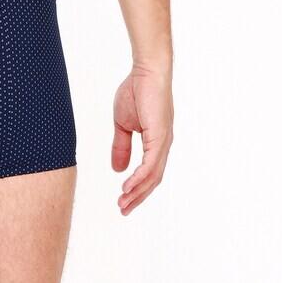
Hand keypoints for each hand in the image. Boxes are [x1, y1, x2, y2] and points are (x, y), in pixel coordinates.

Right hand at [111, 68, 172, 214]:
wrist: (146, 72)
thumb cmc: (136, 92)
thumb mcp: (123, 125)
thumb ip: (121, 147)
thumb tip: (118, 169)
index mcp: (156, 143)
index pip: (148, 173)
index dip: (137, 189)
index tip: (123, 201)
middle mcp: (163, 145)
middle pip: (153, 180)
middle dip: (138, 197)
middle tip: (123, 210)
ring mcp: (163, 142)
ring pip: (152, 176)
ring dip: (137, 192)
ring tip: (123, 203)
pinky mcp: (160, 136)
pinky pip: (150, 164)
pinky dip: (140, 178)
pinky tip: (128, 187)